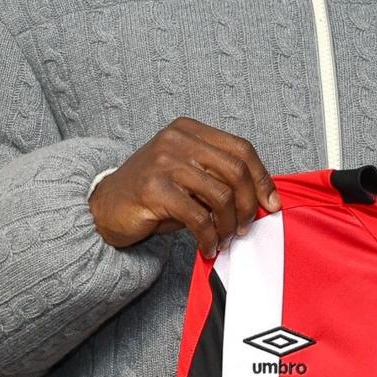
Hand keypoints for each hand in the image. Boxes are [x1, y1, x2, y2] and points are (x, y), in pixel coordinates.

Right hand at [90, 118, 279, 253]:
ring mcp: (164, 161)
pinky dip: (209, 237)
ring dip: (228, 225)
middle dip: (248, 205)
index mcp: (190, 130)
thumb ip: (219, 177)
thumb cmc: (153, 193)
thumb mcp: (189, 175)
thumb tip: (262, 198)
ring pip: (220, 195)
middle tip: (244, 227)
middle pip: (236, 170)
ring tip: (224, 238)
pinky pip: (198, 216)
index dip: (262, 178)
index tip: (271, 204)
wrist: (105, 206)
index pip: (241, 149)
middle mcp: (177, 139)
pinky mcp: (154, 188)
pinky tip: (207, 246)